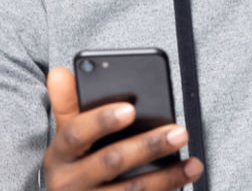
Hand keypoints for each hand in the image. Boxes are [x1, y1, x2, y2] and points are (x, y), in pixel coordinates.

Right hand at [43, 67, 203, 190]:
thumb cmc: (74, 164)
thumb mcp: (65, 136)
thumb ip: (67, 104)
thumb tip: (59, 72)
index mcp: (59, 155)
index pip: (75, 133)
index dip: (101, 121)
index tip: (130, 109)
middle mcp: (69, 182)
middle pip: (110, 161)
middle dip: (147, 146)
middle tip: (179, 132)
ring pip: (130, 190)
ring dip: (166, 177)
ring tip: (192, 164)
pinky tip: (183, 182)